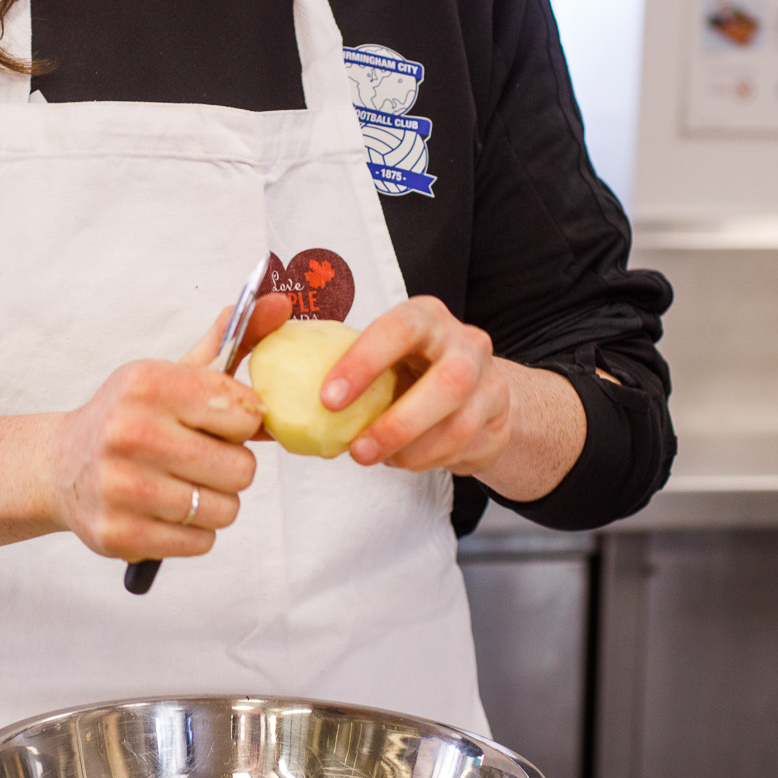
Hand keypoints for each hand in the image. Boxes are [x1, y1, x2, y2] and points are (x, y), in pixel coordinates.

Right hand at [47, 293, 290, 560]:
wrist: (61, 467)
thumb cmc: (131, 417)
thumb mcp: (174, 373)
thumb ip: (233, 340)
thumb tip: (282, 303)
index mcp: (146, 384)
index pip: (243, 412)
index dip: (240, 423)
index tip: (215, 422)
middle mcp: (129, 433)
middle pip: (241, 468)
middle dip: (230, 466)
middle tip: (200, 459)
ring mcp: (121, 488)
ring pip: (225, 509)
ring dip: (213, 501)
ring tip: (182, 484)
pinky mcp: (119, 535)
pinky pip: (202, 542)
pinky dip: (194, 531)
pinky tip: (165, 510)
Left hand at [319, 296, 507, 473]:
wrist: (471, 389)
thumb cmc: (409, 369)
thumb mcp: (381, 355)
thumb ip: (342, 368)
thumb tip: (279, 403)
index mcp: (426, 317)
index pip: (400, 329)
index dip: (364, 362)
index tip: (328, 399)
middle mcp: (465, 342)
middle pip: (448, 382)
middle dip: (398, 423)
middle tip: (357, 451)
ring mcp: (489, 381)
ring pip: (459, 424)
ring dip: (412, 450)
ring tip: (376, 458)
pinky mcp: (498, 419)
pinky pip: (465, 447)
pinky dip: (427, 460)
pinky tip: (402, 460)